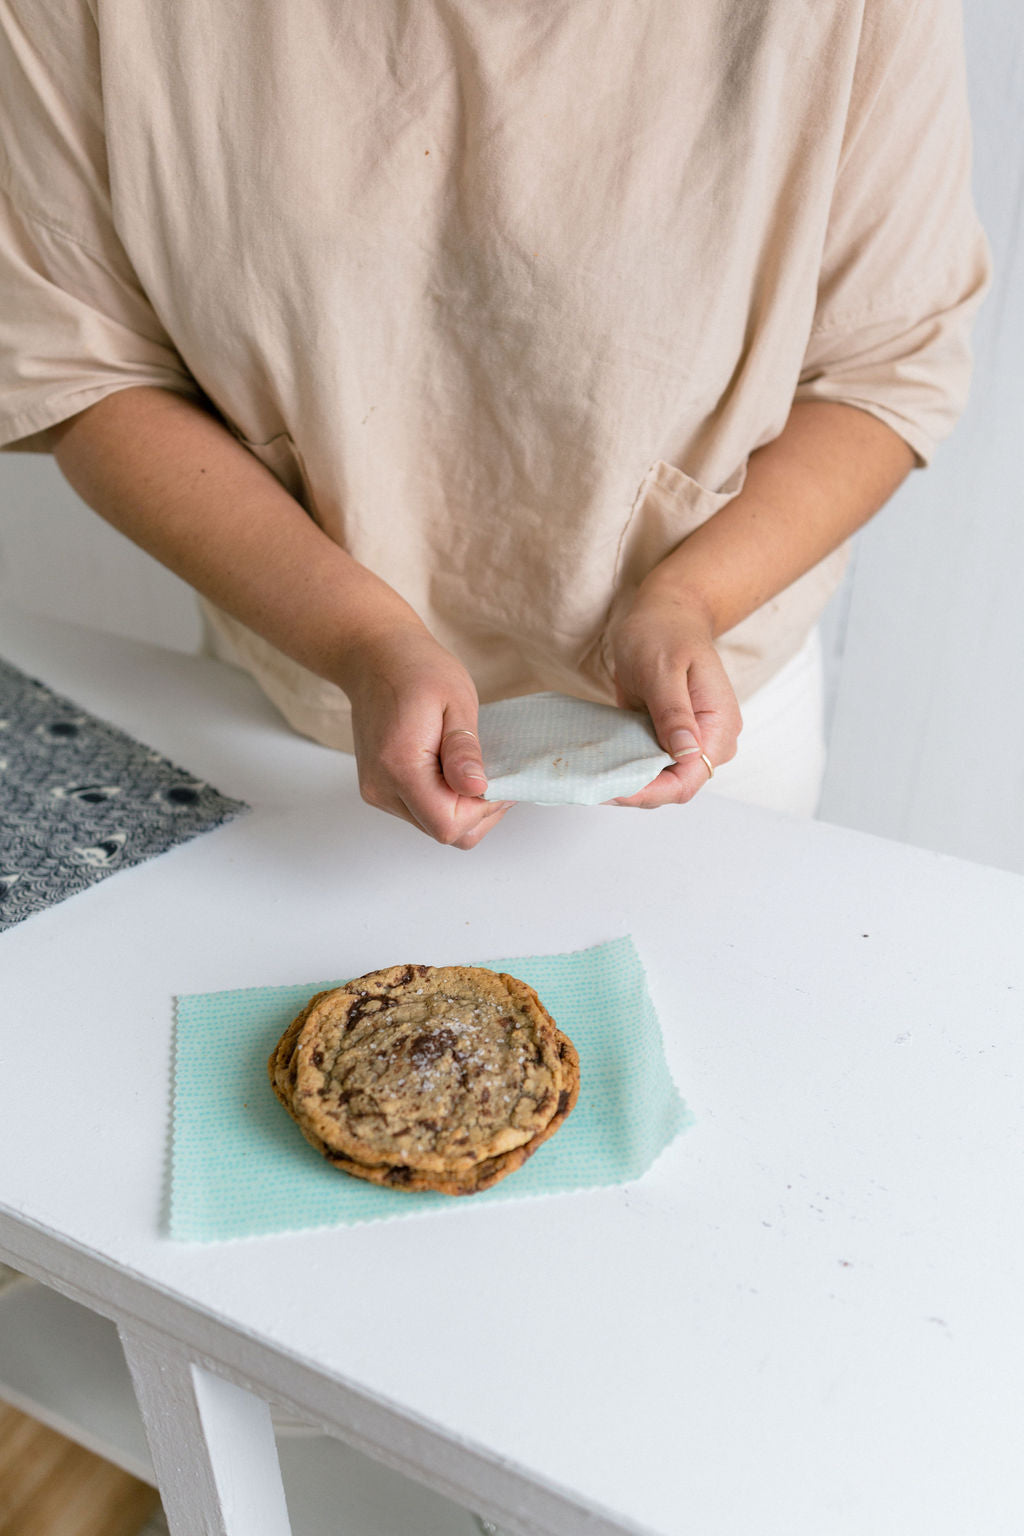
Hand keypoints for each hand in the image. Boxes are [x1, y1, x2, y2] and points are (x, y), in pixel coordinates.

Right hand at [338, 619, 512, 848]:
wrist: (374, 657)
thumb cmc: (417, 670)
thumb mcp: (456, 700)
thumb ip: (464, 749)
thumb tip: (476, 789)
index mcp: (399, 765)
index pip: (448, 823)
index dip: (482, 809)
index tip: (501, 779)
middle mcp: (381, 787)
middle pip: (442, 832)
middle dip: (478, 812)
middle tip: (495, 775)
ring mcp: (377, 791)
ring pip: (433, 825)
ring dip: (462, 807)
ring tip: (472, 768)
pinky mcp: (379, 789)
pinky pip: (421, 812)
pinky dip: (444, 800)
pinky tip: (454, 770)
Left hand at [604, 587, 741, 807]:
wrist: (666, 613)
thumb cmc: (665, 632)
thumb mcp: (663, 669)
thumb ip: (674, 712)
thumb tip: (686, 753)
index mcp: (719, 726)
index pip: (688, 779)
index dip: (650, 791)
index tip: (612, 789)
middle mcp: (711, 740)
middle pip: (675, 787)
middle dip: (637, 792)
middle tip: (593, 786)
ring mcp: (691, 741)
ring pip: (661, 781)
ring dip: (629, 784)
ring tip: (593, 780)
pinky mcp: (670, 737)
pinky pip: (650, 765)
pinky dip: (627, 769)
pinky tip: (601, 767)